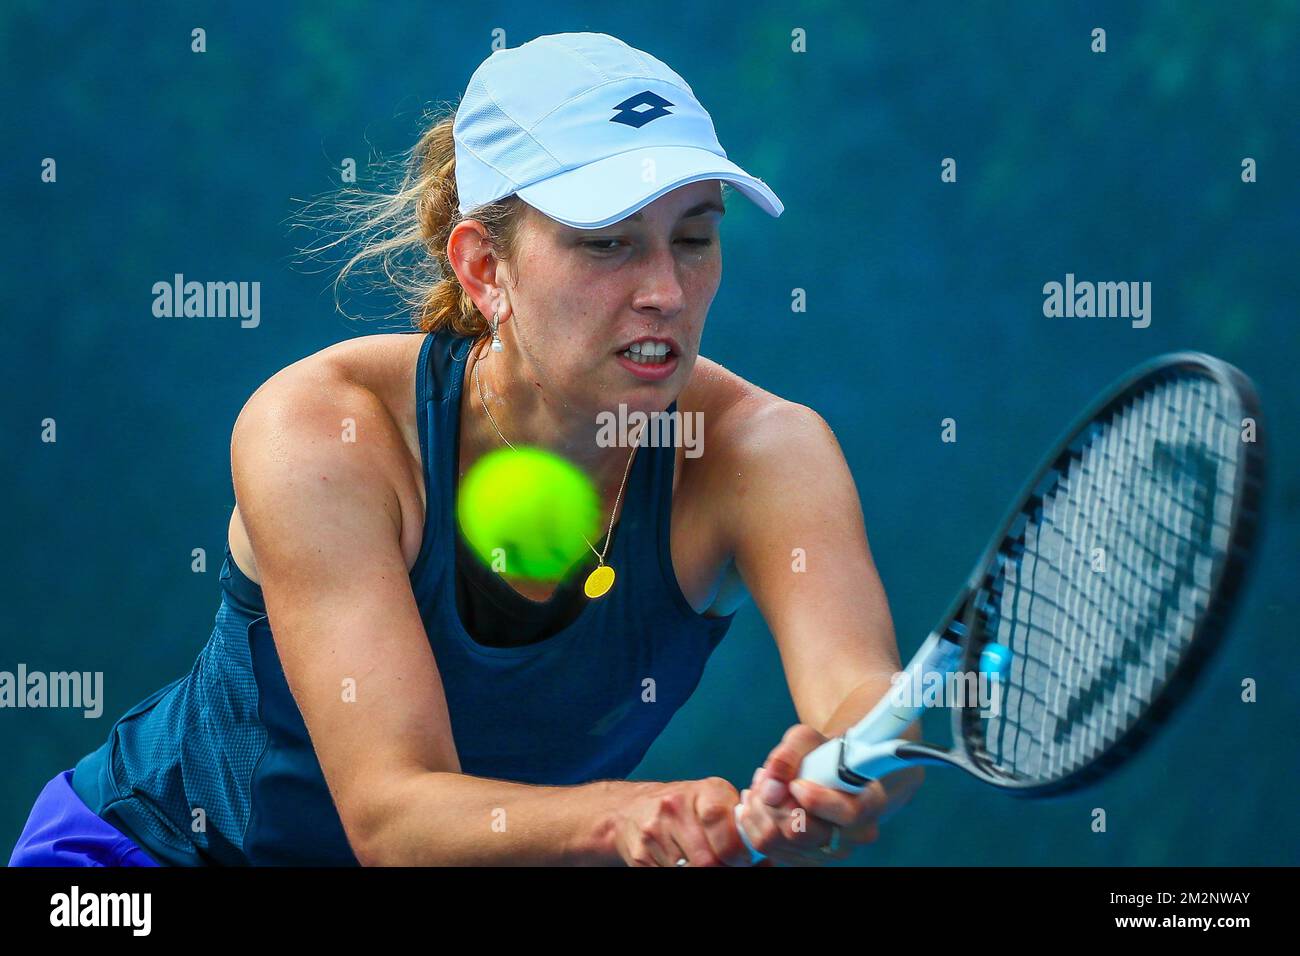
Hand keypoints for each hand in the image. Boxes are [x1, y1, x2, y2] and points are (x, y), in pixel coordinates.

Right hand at [612, 778, 753, 866]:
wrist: (631, 809)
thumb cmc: (685, 806)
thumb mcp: (713, 800)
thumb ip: (737, 823)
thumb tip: (765, 861)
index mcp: (701, 791)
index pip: (718, 821)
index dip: (736, 849)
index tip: (744, 859)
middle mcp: (674, 808)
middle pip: (706, 859)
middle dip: (723, 868)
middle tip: (729, 866)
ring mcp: (654, 833)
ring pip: (690, 871)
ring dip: (703, 872)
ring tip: (709, 862)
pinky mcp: (641, 856)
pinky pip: (669, 875)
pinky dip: (683, 875)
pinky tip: (687, 864)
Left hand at [735, 724, 895, 865]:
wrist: (825, 773)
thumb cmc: (821, 754)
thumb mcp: (808, 739)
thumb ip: (789, 756)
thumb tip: (771, 788)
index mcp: (870, 803)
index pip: (847, 814)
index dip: (814, 799)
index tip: (796, 783)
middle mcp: (854, 835)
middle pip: (800, 832)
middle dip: (772, 801)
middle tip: (766, 778)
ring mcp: (829, 853)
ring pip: (776, 841)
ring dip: (758, 809)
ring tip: (761, 786)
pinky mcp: (804, 860)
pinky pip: (765, 847)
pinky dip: (753, 821)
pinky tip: (759, 802)